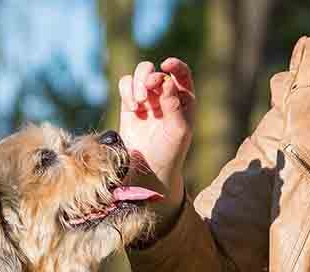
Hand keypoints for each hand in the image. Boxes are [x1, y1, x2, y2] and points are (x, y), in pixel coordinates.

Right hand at [117, 58, 193, 200]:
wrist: (149, 168)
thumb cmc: (170, 151)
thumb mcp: (178, 131)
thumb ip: (173, 106)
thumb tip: (167, 81)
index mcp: (183, 99)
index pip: (181, 73)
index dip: (175, 65)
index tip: (166, 65)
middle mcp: (165, 95)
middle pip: (156, 71)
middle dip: (150, 77)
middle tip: (148, 92)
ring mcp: (147, 98)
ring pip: (140, 73)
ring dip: (138, 83)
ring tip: (139, 103)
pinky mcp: (130, 104)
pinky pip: (126, 84)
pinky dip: (127, 90)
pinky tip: (133, 107)